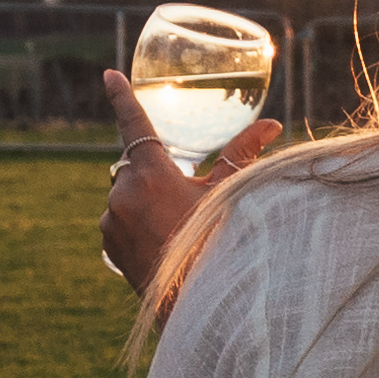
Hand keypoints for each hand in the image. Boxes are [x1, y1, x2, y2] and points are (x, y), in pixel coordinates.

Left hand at [96, 69, 277, 292]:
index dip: (122, 96)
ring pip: (128, 195)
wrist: (196, 303)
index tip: (109, 74)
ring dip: (148, 202)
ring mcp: (111, 220)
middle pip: (138, 167)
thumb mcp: (229, 196)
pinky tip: (164, 246)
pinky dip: (138, 225)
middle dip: (158, 176)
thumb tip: (271, 125)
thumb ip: (243, 155)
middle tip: (185, 205)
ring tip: (177, 232)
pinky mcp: (107, 243)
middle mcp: (123, 192)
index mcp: (152, 173)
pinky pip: (120, 221)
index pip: (134, 123)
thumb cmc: (218, 244)